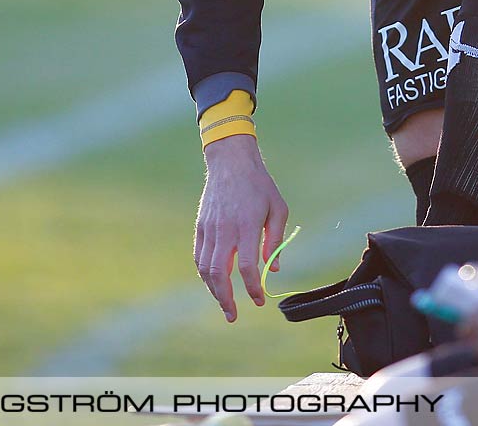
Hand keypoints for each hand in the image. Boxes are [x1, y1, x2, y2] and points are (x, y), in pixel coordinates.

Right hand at [194, 135, 288, 321]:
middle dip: (226, 299)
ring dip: (213, 290)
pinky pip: (198, 256)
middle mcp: (225, 230)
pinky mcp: (200, 226)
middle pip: (220, 273)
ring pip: (205, 268)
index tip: (259, 299)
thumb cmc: (259, 185)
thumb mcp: (278, 208)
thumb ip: (275, 240)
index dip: (252, 288)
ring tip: (223, 304)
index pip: (247, 266)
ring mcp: (209, 228)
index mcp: (246, 226)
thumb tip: (273, 269)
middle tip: (233, 315)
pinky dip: (204, 274)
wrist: (231, 162)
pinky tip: (212, 283)